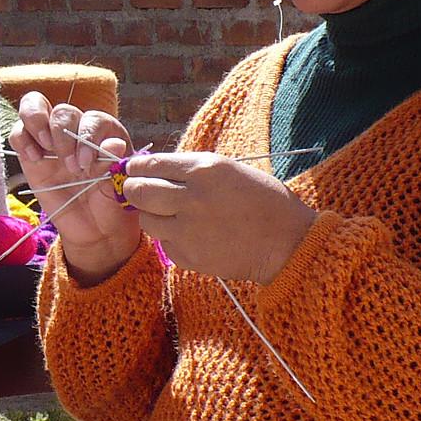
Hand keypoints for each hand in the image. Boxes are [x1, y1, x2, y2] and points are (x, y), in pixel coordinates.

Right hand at [6, 92, 139, 283]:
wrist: (94, 229)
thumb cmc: (110, 203)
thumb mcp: (115, 186)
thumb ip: (113, 164)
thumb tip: (115, 143)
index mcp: (104, 132)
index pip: (93, 119)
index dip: (87, 136)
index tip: (87, 164)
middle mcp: (76, 130)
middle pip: (64, 111)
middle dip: (64, 136)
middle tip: (71, 167)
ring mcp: (51, 139)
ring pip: (36, 106)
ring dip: (39, 123)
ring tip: (46, 148)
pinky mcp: (31, 154)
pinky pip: (18, 132)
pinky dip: (22, 138)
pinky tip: (34, 158)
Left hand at [120, 151, 316, 283]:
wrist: (287, 243)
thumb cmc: (263, 201)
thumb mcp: (229, 170)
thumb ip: (191, 170)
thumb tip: (154, 169)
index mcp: (204, 170)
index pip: (151, 164)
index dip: (136, 167)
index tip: (133, 169)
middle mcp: (191, 198)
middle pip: (139, 191)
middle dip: (132, 189)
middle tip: (135, 190)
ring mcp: (187, 230)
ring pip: (146, 220)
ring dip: (150, 214)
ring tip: (166, 213)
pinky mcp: (187, 256)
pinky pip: (164, 243)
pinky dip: (169, 237)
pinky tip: (189, 234)